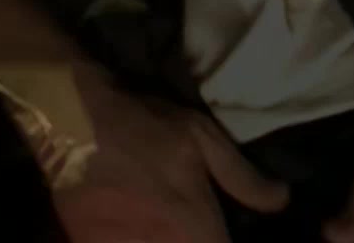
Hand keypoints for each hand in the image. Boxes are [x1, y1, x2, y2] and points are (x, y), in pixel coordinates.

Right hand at [48, 89, 287, 242]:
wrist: (72, 123)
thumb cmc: (144, 127)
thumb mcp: (201, 137)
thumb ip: (243, 177)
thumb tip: (281, 201)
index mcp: (197, 230)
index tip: (223, 233)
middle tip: (194, 227)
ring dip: (164, 241)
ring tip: (165, 226)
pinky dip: (135, 242)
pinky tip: (137, 229)